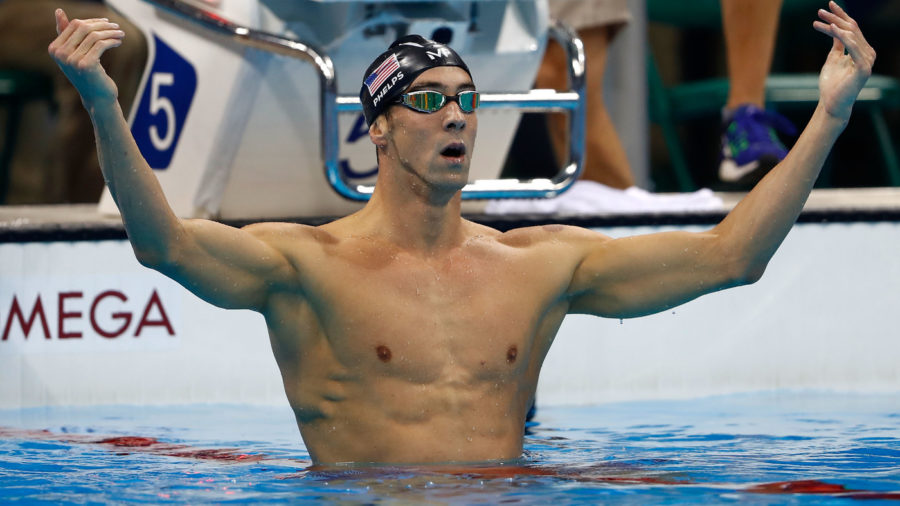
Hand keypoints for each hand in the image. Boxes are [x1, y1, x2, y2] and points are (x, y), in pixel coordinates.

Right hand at [48, 8, 124, 106]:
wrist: (96, 97)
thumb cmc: (87, 74)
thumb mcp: (75, 53)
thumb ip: (67, 34)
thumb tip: (58, 11)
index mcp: (54, 49)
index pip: (74, 25)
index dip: (92, 21)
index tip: (106, 22)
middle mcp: (60, 54)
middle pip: (84, 28)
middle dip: (103, 25)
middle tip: (117, 27)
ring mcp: (72, 60)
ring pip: (94, 36)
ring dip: (111, 32)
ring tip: (121, 33)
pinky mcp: (86, 65)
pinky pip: (101, 44)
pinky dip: (112, 41)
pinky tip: (119, 42)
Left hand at [812, 1, 874, 121]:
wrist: (831, 103)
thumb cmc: (831, 83)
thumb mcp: (833, 58)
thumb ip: (837, 44)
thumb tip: (835, 29)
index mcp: (862, 50)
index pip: (852, 28)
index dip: (840, 15)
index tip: (828, 5)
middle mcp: (868, 53)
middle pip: (852, 29)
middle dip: (836, 17)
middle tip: (820, 10)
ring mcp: (867, 60)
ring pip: (852, 36)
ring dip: (836, 25)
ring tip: (822, 18)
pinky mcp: (863, 68)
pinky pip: (854, 48)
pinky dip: (844, 36)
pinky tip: (833, 28)